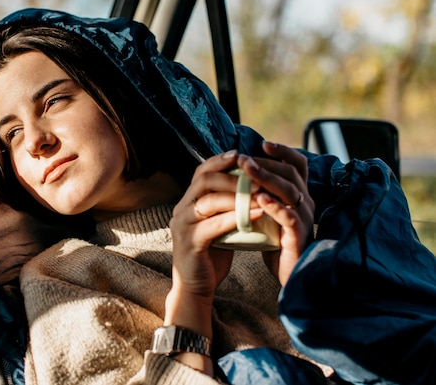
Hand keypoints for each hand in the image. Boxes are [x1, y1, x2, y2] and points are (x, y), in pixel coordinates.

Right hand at [167, 151, 242, 336]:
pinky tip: (257, 213)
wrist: (195, 287)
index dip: (219, 160)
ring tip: (260, 192)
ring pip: (208, 201)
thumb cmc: (211, 254)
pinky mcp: (189, 243)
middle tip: (255, 174)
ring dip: (237, 195)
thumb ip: (226, 206)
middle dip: (231, 174)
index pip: (200, 172)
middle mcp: (181, 210)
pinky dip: (237, 217)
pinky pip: (214, 225)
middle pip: (203, 180)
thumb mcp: (217, 224)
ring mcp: (183, 226)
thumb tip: (250, 185)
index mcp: (187, 202)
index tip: (240, 154)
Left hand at [238, 141, 313, 284]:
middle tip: (243, 158)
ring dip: (267, 179)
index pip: (297, 164)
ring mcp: (304, 219)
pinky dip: (275, 207)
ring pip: (290, 192)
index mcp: (299, 194)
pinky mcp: (298, 237)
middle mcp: (306, 202)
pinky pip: (290, 218)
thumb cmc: (276, 241)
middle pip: (290, 174)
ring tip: (247, 170)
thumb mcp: (270, 212)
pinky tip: (260, 200)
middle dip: (265, 163)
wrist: (289, 274)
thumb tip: (240, 170)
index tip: (263, 144)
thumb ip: (262, 192)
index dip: (283, 152)